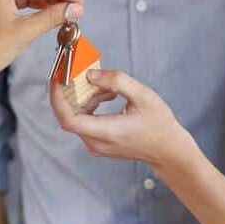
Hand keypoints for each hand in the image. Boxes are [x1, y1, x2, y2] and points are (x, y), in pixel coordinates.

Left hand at [50, 69, 194, 170]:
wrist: (167, 149)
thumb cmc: (158, 123)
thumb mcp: (143, 96)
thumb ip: (116, 82)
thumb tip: (90, 75)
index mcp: (106, 132)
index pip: (68, 119)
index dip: (57, 98)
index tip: (57, 78)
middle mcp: (96, 143)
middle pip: (70, 115)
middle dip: (74, 92)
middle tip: (82, 74)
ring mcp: (96, 145)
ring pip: (78, 117)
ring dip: (86, 98)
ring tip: (108, 88)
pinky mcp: (98, 143)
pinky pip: (86, 121)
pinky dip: (91, 105)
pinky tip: (109, 96)